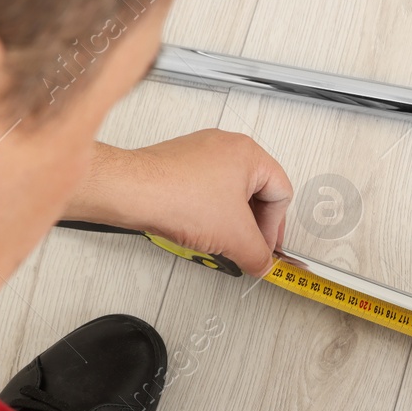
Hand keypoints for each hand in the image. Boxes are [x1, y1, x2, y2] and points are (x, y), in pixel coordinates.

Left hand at [66, 131, 292, 276]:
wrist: (129, 192)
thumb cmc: (176, 198)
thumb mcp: (234, 237)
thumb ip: (259, 256)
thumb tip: (263, 264)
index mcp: (249, 153)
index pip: (281, 194)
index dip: (275, 228)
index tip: (263, 249)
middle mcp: (226, 146)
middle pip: (257, 193)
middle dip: (252, 226)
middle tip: (247, 248)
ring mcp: (200, 152)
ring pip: (230, 193)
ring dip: (229, 221)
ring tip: (219, 241)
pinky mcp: (179, 164)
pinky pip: (206, 191)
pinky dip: (207, 213)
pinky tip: (197, 230)